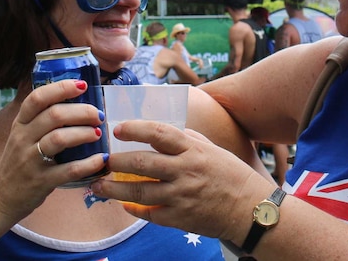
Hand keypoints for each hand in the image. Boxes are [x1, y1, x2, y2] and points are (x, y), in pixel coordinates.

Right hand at [0, 79, 108, 221]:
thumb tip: (75, 98)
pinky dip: (88, 164)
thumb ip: (42, 119)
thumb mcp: (23, 135)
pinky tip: (101, 159)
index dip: (61, 88)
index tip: (82, 85)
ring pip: (59, 139)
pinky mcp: (41, 182)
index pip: (37, 98)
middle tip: (98, 115)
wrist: (0, 197)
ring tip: (98, 133)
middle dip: (81, 112)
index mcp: (20, 123)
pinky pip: (68, 170)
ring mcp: (30, 160)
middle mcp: (23, 138)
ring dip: (84, 133)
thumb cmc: (19, 161)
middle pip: (54, 115)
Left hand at [91, 120, 274, 242]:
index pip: (158, 133)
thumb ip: (187, 139)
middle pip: (141, 163)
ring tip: (98, 186)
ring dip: (113, 189)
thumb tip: (159, 131)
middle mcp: (185, 171)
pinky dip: (133, 209)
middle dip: (116, 161)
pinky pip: (149, 213)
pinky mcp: (180, 218)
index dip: (135, 129)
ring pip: (138, 191)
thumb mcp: (212, 149)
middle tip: (102, 161)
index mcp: (193, 150)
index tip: (117, 129)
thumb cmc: (231, 175)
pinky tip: (123, 204)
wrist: (250, 209)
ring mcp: (181, 195)